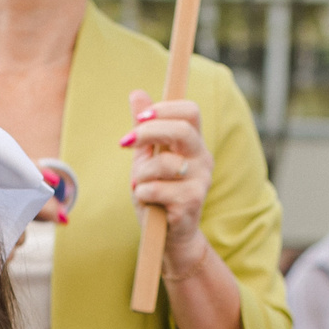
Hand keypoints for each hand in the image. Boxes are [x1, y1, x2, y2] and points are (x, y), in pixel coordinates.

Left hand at [122, 90, 214, 271]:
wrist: (169, 236)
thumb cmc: (158, 192)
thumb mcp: (148, 156)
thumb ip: (144, 127)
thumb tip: (137, 93)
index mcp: (194, 144)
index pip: (190, 111)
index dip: (164, 109)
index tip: (140, 119)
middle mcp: (203, 159)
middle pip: (182, 130)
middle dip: (148, 132)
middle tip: (126, 142)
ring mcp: (200, 181)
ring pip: (162, 163)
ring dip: (140, 174)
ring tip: (140, 185)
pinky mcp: (191, 202)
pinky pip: (156, 189)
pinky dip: (142, 194)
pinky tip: (146, 201)